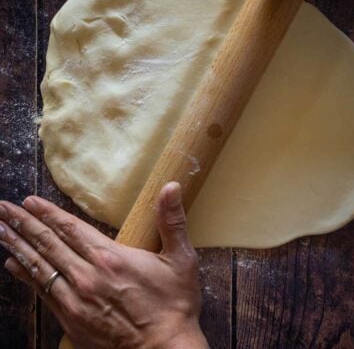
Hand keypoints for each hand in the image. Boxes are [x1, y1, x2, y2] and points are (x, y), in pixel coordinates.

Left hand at [0, 183, 207, 348]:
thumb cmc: (174, 303)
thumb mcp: (181, 259)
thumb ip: (172, 220)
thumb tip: (171, 186)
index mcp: (110, 257)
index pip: (70, 228)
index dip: (47, 213)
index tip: (29, 201)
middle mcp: (87, 276)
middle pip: (48, 243)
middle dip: (23, 223)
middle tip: (4, 209)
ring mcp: (76, 299)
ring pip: (40, 266)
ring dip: (18, 245)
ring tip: (1, 229)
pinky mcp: (72, 320)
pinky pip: (43, 292)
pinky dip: (26, 275)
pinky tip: (12, 264)